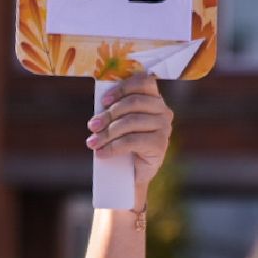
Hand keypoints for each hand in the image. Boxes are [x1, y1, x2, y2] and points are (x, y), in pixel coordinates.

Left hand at [85, 69, 174, 198]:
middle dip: (109, 114)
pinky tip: (102, 153)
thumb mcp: (118, 123)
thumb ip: (114, 112)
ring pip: (131, 122)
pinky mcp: (160, 145)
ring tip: (93, 143)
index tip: (103, 101)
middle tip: (92, 126)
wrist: (132, 174)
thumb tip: (98, 114)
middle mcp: (163, 111)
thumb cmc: (124, 144)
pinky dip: (113, 147)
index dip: (122, 88)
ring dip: (108, 132)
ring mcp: (164, 128)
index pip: (144, 82)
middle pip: (134, 103)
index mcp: (154, 99)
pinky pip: (132, 141)